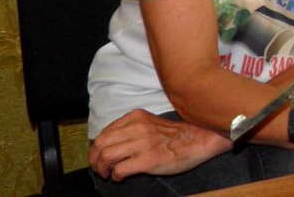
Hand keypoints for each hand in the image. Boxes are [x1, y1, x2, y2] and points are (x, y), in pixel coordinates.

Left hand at [89, 108, 231, 181]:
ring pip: (106, 156)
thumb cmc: (175, 135)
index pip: (105, 132)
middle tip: (100, 168)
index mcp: (136, 117)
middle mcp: (136, 128)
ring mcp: (142, 144)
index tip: (99, 157)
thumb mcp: (150, 122)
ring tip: (108, 174)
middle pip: (101, 144)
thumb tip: (112, 143)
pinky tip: (121, 177)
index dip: (97, 147)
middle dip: (95, 159)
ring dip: (102, 169)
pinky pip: (120, 169)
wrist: (198, 139)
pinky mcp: (148, 160)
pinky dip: (116, 176)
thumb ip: (132, 128)